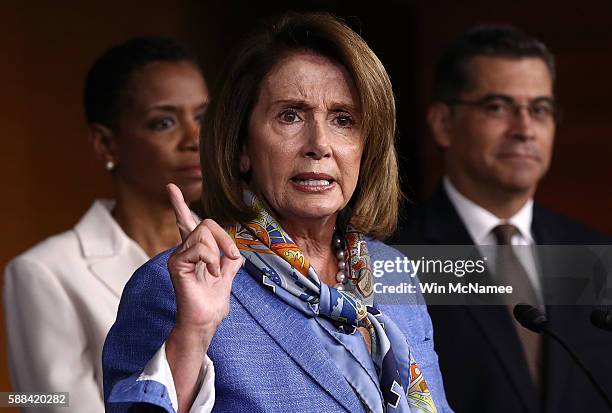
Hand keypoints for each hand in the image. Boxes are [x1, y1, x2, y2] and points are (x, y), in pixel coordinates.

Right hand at [166, 183, 242, 350]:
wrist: (205, 322)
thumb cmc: (213, 304)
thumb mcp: (228, 277)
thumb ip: (229, 262)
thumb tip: (236, 254)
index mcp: (195, 252)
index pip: (185, 222)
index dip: (178, 204)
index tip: (170, 187)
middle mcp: (183, 251)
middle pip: (205, 223)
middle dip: (225, 239)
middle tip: (230, 259)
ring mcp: (178, 256)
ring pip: (204, 233)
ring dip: (218, 254)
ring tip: (214, 274)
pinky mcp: (176, 264)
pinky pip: (199, 248)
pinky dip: (211, 261)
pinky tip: (210, 274)